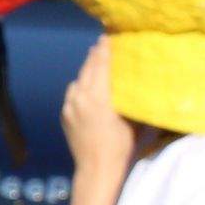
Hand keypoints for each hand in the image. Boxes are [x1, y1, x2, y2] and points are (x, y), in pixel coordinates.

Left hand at [60, 38, 133, 174]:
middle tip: (103, 42)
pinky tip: (87, 85)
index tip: (109, 36)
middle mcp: (81, 97)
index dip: (106, 48)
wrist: (96, 168)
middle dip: (96, 54)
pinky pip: (72, 93)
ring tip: (95, 60)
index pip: (102, 64)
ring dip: (87, 69)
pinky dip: (80, 85)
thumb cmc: (122, 145)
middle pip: (88, 68)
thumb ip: (132, 97)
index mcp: (99, 96)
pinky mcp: (64, 114)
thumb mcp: (133, 119)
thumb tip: (140, 81)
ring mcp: (69, 105)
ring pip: (78, 79)